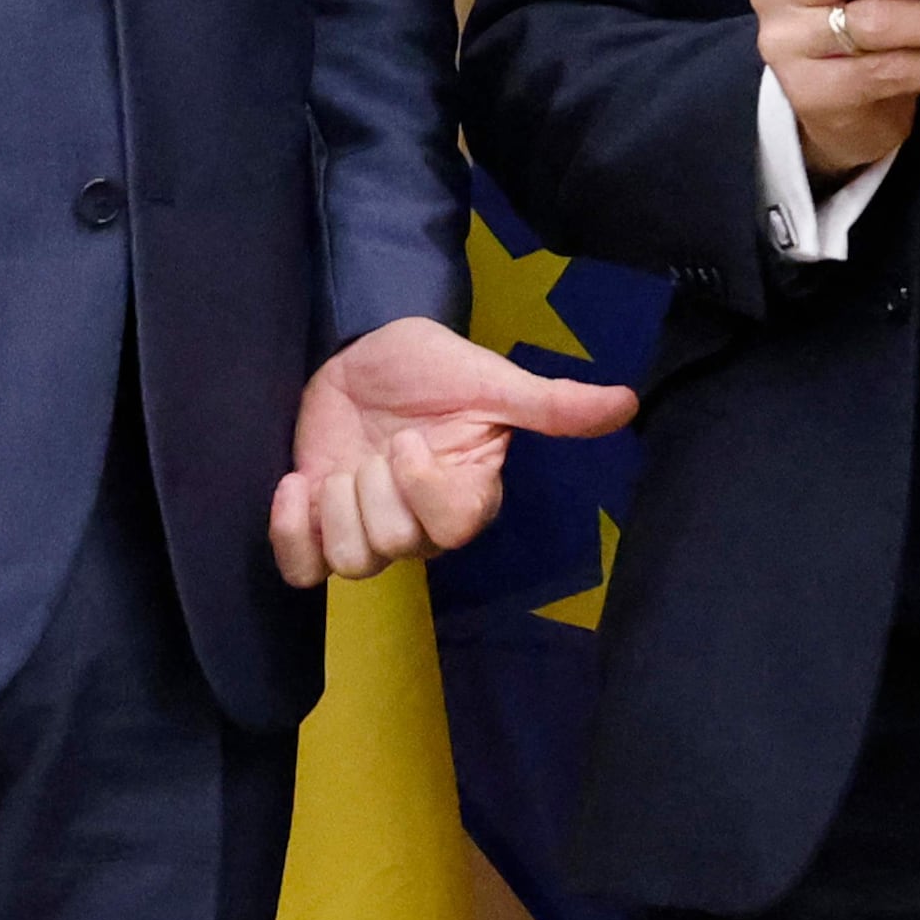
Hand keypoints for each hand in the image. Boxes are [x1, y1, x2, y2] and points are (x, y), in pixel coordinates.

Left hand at [272, 316, 641, 585]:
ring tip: (341, 465)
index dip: (422, 492)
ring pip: (349, 563)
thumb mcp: (493, 380)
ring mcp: (366, 529)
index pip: (453, 529)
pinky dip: (291, 533)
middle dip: (375, 487)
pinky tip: (296, 484)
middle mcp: (420, 526)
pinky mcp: (318, 525)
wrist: (363, 350)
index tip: (408, 441)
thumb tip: (628, 403)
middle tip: (379, 444)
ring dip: (335, 505)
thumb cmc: (433, 367)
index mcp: (466, 496)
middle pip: (394, 548)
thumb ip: (552, 403)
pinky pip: (301, 569)